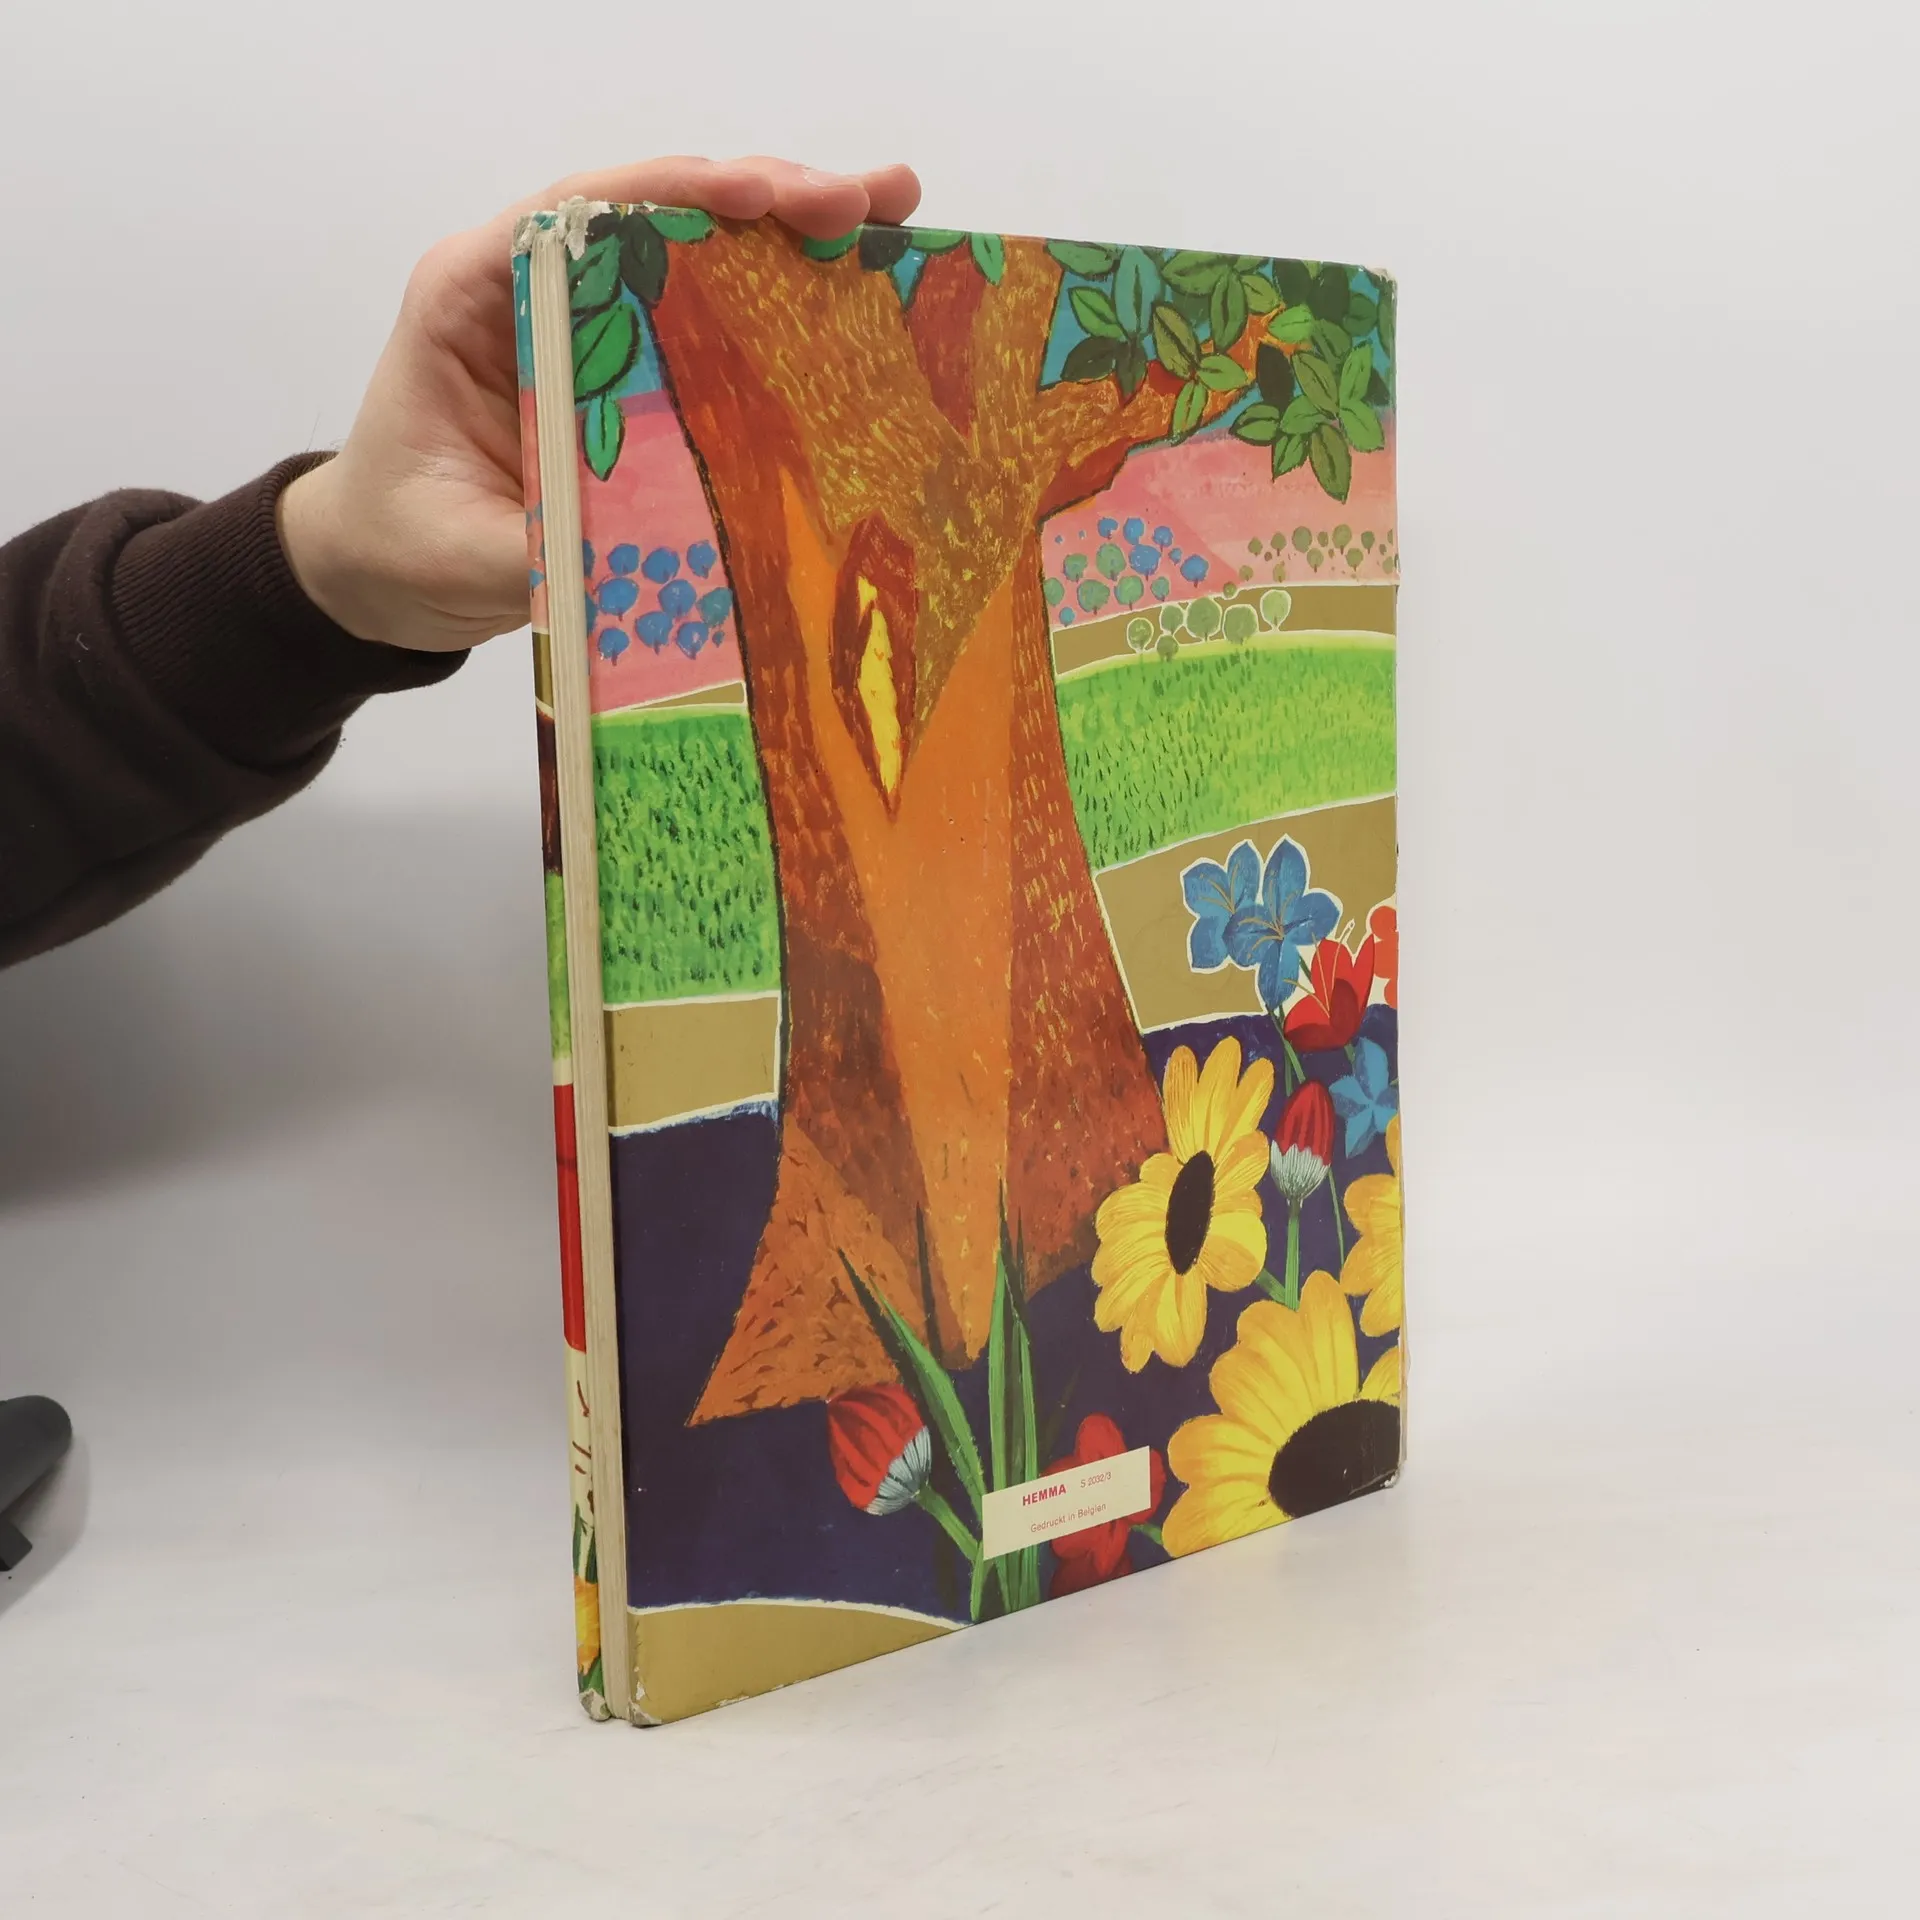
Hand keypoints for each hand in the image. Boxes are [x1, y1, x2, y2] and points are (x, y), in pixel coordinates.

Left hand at [278, 156, 920, 652]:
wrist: (382, 571)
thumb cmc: (402, 544)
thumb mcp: (463, 554)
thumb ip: (546, 547)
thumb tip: (654, 561)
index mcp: (473, 296)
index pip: (580, 215)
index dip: (675, 194)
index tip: (762, 200)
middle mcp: (535, 288)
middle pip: (655, 211)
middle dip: (765, 198)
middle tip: (867, 201)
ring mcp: (588, 324)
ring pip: (694, 251)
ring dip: (792, 234)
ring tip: (891, 216)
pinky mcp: (626, 369)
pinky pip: (708, 321)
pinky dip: (782, 304)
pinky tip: (858, 296)